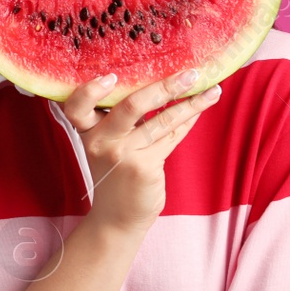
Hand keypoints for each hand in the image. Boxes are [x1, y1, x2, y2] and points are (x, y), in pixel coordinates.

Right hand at [63, 66, 222, 234]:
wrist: (118, 217)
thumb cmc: (116, 174)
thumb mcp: (108, 144)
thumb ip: (123, 119)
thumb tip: (160, 81)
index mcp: (87, 131)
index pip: (77, 106)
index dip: (91, 91)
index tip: (111, 75)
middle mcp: (100, 141)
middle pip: (130, 105)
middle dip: (164, 86)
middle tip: (190, 73)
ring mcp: (122, 155)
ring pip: (161, 121)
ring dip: (189, 103)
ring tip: (212, 89)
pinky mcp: (143, 167)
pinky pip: (171, 137)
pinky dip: (188, 120)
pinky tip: (202, 106)